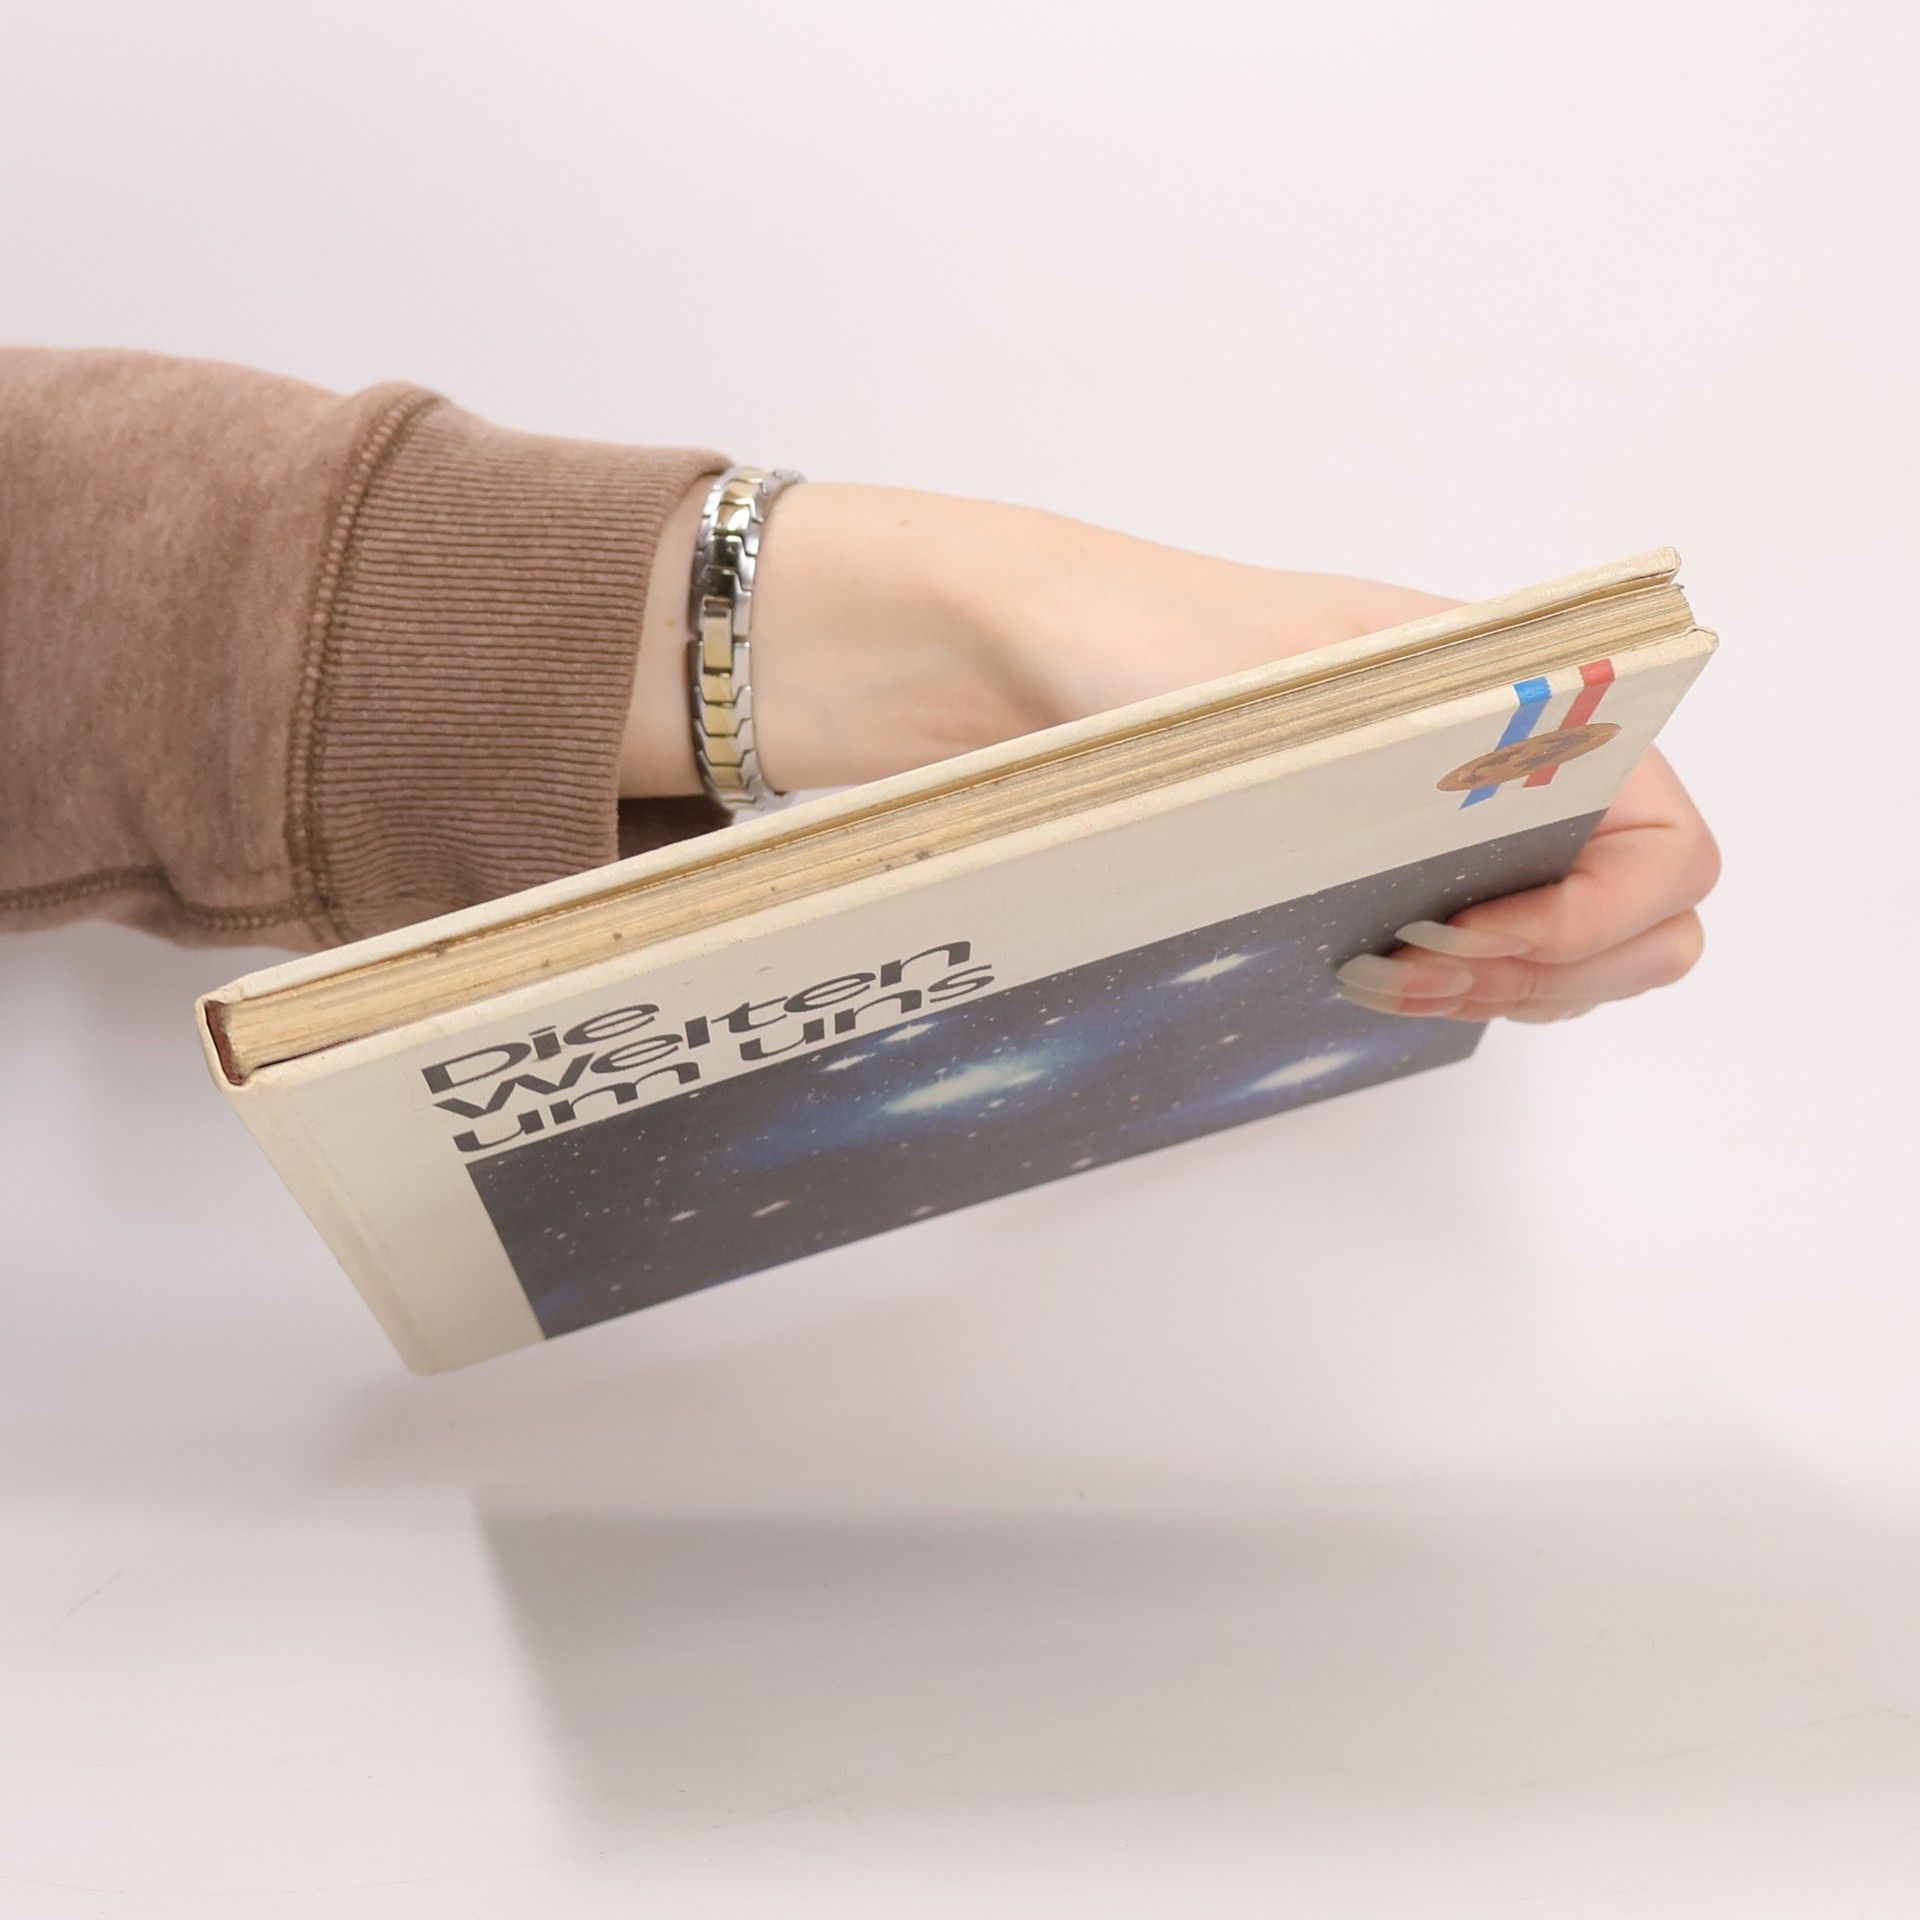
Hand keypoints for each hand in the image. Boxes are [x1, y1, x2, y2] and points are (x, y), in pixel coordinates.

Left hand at [625, 480, 1718, 1022]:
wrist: (988, 654)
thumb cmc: (1116, 629)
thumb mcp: (1273, 672)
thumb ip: (1405, 744)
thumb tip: (1503, 842)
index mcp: (1504, 690)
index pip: (1663, 828)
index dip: (1600, 914)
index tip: (1466, 932)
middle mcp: (1488, 759)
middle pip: (1640, 910)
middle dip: (1558, 968)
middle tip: (1412, 968)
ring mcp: (1431, 824)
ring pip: (1560, 949)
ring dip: (1504, 988)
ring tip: (1374, 974)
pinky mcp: (1364, 876)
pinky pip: (1467, 959)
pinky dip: (1445, 990)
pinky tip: (1352, 978)